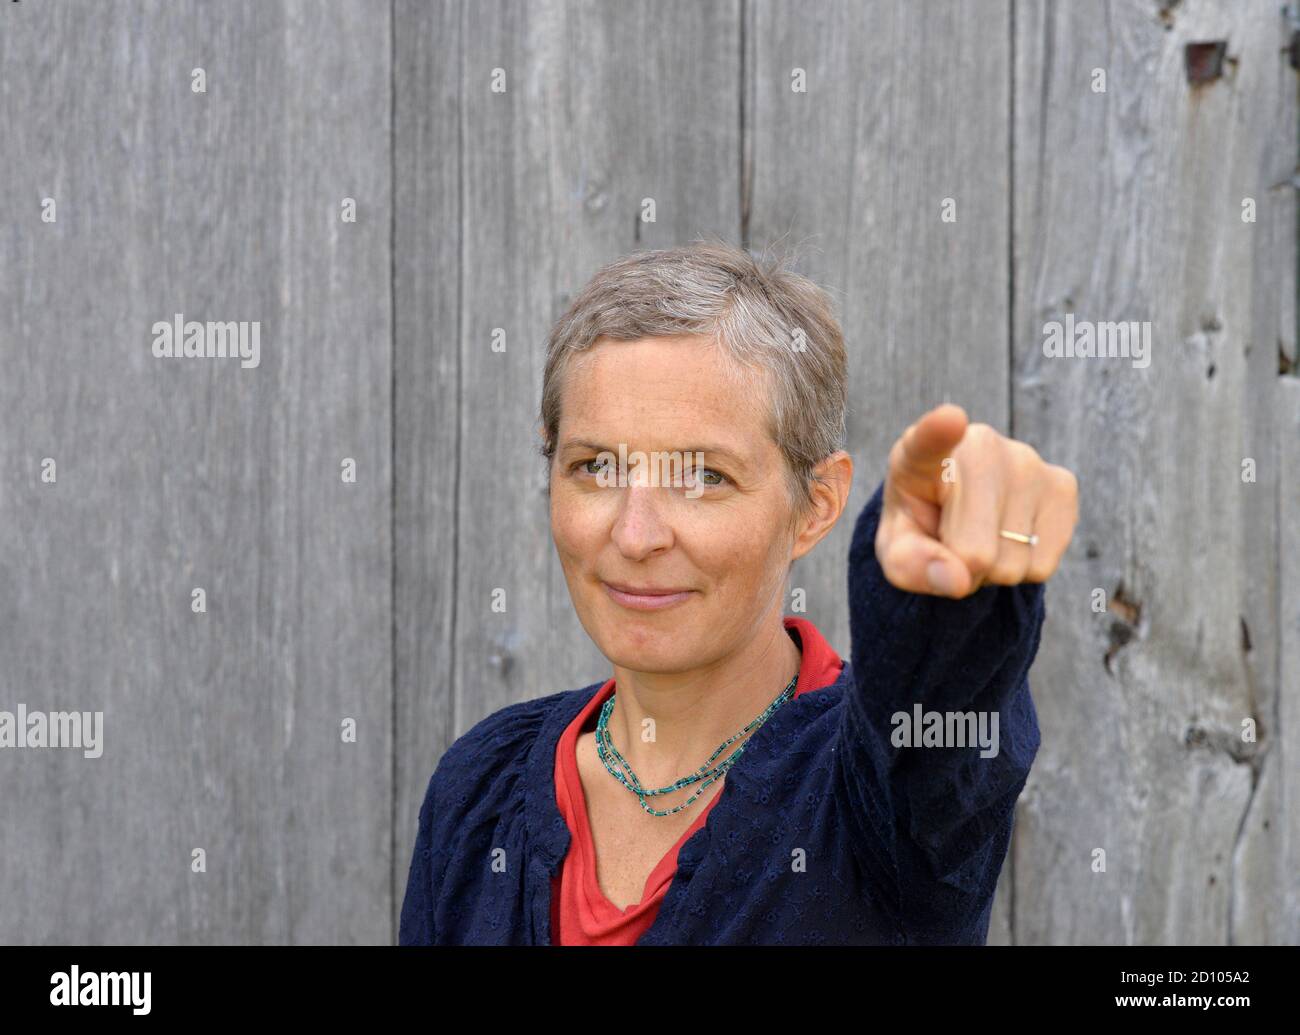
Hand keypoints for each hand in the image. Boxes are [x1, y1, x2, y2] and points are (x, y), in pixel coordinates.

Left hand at [875, 403, 1077, 597]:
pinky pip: (1042, 565)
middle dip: (962, 569)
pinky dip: (1023, 568)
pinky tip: (1009, 537)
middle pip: (976, 552)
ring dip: (993, 570)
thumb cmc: (920, 527)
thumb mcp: (897, 551)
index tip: (950, 419)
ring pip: (1013, 564)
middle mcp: (979, 447)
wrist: (957, 517)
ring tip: (979, 537)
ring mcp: (1027, 461)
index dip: (939, 431)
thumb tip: (957, 580)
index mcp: (920, 455)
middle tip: (951, 543)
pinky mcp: (1062, 485)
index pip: (929, 441)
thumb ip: (911, 566)